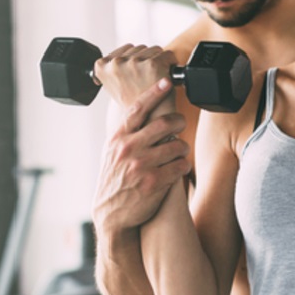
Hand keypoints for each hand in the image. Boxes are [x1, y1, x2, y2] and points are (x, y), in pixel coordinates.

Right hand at [93, 78, 190, 234]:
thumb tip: (142, 110)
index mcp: (118, 138)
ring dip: (183, 147)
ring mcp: (142, 166)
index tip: (166, 81)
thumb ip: (126, 133)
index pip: (138, 108)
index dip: (154, 92)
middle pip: (165, 123)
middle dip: (179, 122)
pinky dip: (184, 165)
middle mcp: (129, 149)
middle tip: (181, 125)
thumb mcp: (112, 152)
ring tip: (179, 151)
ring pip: (177, 145)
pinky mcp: (155, 182)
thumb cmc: (114, 179)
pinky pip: (181, 165)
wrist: (111, 212)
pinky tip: (179, 167)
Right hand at [94, 44, 178, 117]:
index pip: (124, 50)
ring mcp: (134, 63)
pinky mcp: (153, 65)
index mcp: (102, 67)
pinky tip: (166, 80)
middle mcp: (116, 63)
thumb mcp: (114, 86)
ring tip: (155, 82)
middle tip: (148, 82)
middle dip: (147, 61)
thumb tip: (116, 58)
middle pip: (140, 48)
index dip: (134, 62)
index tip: (137, 76)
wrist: (150, 122)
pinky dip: (172, 65)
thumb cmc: (135, 106)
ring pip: (155, 50)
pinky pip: (169, 55)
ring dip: (160, 62)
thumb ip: (113, 70)